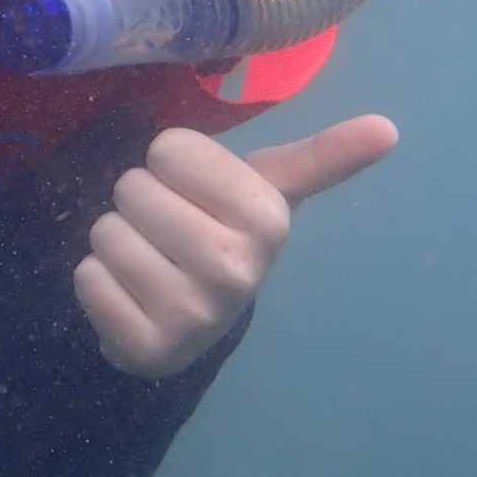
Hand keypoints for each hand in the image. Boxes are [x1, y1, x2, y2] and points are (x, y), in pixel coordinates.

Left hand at [76, 115, 400, 378]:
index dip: (170, 166)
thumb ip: (321, 157)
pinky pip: (87, 278)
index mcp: (267, 221)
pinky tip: (128, 296)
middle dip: (140, 204)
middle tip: (167, 232)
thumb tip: (389, 127)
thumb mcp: (266, 191)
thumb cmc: (220, 235)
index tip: (195, 195)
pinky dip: (96, 282)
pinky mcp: (145, 348)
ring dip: (116, 242)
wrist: (186, 325)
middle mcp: (236, 270)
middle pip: (131, 188)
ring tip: (148, 261)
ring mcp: (192, 315)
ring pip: (106, 232)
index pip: (167, 149)